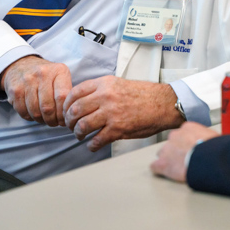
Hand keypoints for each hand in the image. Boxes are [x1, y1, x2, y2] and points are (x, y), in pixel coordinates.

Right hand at [0, 55, 72, 126]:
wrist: (21, 66)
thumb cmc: (46, 76)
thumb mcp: (61, 77)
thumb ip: (67, 93)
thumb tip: (69, 115)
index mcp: (58, 70)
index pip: (62, 97)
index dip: (63, 113)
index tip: (64, 119)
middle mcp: (42, 73)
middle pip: (47, 107)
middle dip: (52, 120)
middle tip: (55, 122)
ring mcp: (27, 81)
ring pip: (35, 112)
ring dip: (41, 120)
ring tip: (45, 118)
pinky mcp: (14, 90)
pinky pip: (23, 112)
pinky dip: (30, 117)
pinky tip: (34, 113)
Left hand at [63, 76, 182, 151]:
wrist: (163, 103)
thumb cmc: (144, 94)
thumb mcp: (119, 83)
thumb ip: (101, 90)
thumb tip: (83, 101)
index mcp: (105, 84)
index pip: (75, 92)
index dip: (66, 104)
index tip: (67, 111)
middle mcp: (106, 97)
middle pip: (75, 110)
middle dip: (69, 121)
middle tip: (71, 126)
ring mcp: (111, 113)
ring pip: (82, 125)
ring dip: (78, 133)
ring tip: (80, 135)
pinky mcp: (118, 129)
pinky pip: (97, 140)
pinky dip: (91, 145)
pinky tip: (93, 145)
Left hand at [150, 122, 218, 182]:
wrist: (207, 159)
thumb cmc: (213, 149)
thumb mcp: (213, 136)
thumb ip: (205, 135)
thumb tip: (210, 141)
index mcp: (187, 127)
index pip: (182, 134)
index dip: (186, 143)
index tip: (190, 148)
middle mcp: (174, 135)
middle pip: (171, 143)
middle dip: (176, 151)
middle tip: (185, 158)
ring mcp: (166, 149)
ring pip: (163, 154)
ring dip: (169, 160)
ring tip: (178, 168)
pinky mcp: (162, 163)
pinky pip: (155, 167)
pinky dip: (159, 170)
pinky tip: (165, 173)